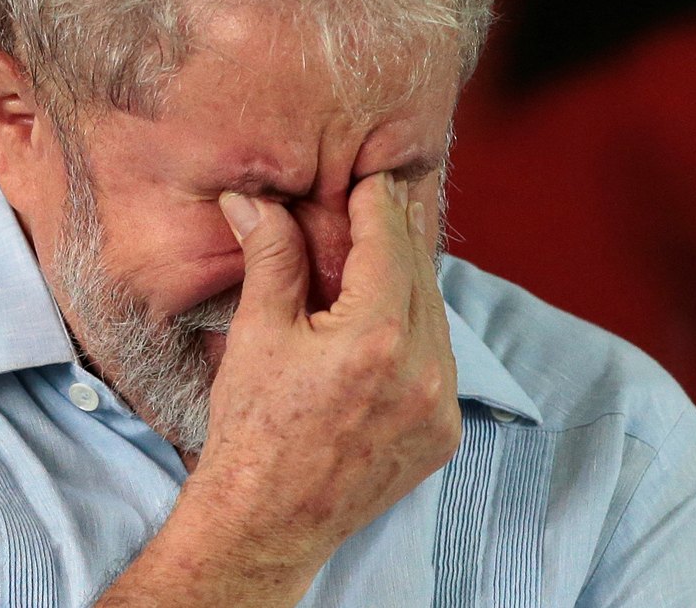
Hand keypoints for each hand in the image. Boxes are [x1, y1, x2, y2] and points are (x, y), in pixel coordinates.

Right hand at [198, 172, 459, 568]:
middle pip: (418, 274)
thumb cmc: (252, 427)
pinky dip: (418, 331)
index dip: (377, 202)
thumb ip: (273, 257)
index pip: (387, 242)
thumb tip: (254, 200)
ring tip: (384, 250)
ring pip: (435, 316)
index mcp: (376, 336)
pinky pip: (439, 362)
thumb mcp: (258, 332)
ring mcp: (440, 406)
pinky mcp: (443, 434)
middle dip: (397, 233)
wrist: (265, 521)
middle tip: (382, 195)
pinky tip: (390, 317)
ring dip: (410, 280)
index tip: (369, 175)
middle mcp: (423, 370)